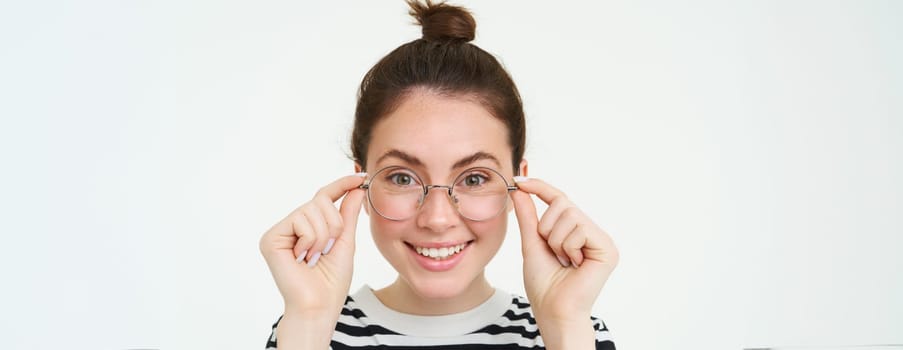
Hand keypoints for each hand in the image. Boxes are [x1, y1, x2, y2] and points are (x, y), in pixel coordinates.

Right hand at [259, 174, 365, 315]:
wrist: (319, 306)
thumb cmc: (332, 281)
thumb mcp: (345, 242)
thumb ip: (347, 215)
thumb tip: (356, 188)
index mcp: (308, 227)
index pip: (324, 197)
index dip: (342, 185)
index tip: (360, 176)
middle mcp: (291, 226)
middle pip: (320, 200)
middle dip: (334, 224)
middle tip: (329, 249)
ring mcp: (279, 231)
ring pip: (311, 210)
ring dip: (324, 236)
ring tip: (316, 257)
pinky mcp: (270, 238)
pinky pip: (300, 221)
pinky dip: (311, 240)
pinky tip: (304, 258)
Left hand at [510, 177, 618, 323]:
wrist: (553, 311)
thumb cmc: (544, 284)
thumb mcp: (531, 243)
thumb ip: (528, 216)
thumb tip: (519, 188)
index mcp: (577, 230)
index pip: (559, 199)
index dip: (539, 187)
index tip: (518, 179)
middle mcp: (592, 231)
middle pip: (563, 203)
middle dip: (546, 227)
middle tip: (552, 252)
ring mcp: (602, 239)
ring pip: (569, 215)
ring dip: (555, 240)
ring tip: (563, 261)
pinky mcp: (608, 248)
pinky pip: (580, 229)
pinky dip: (568, 247)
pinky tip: (574, 265)